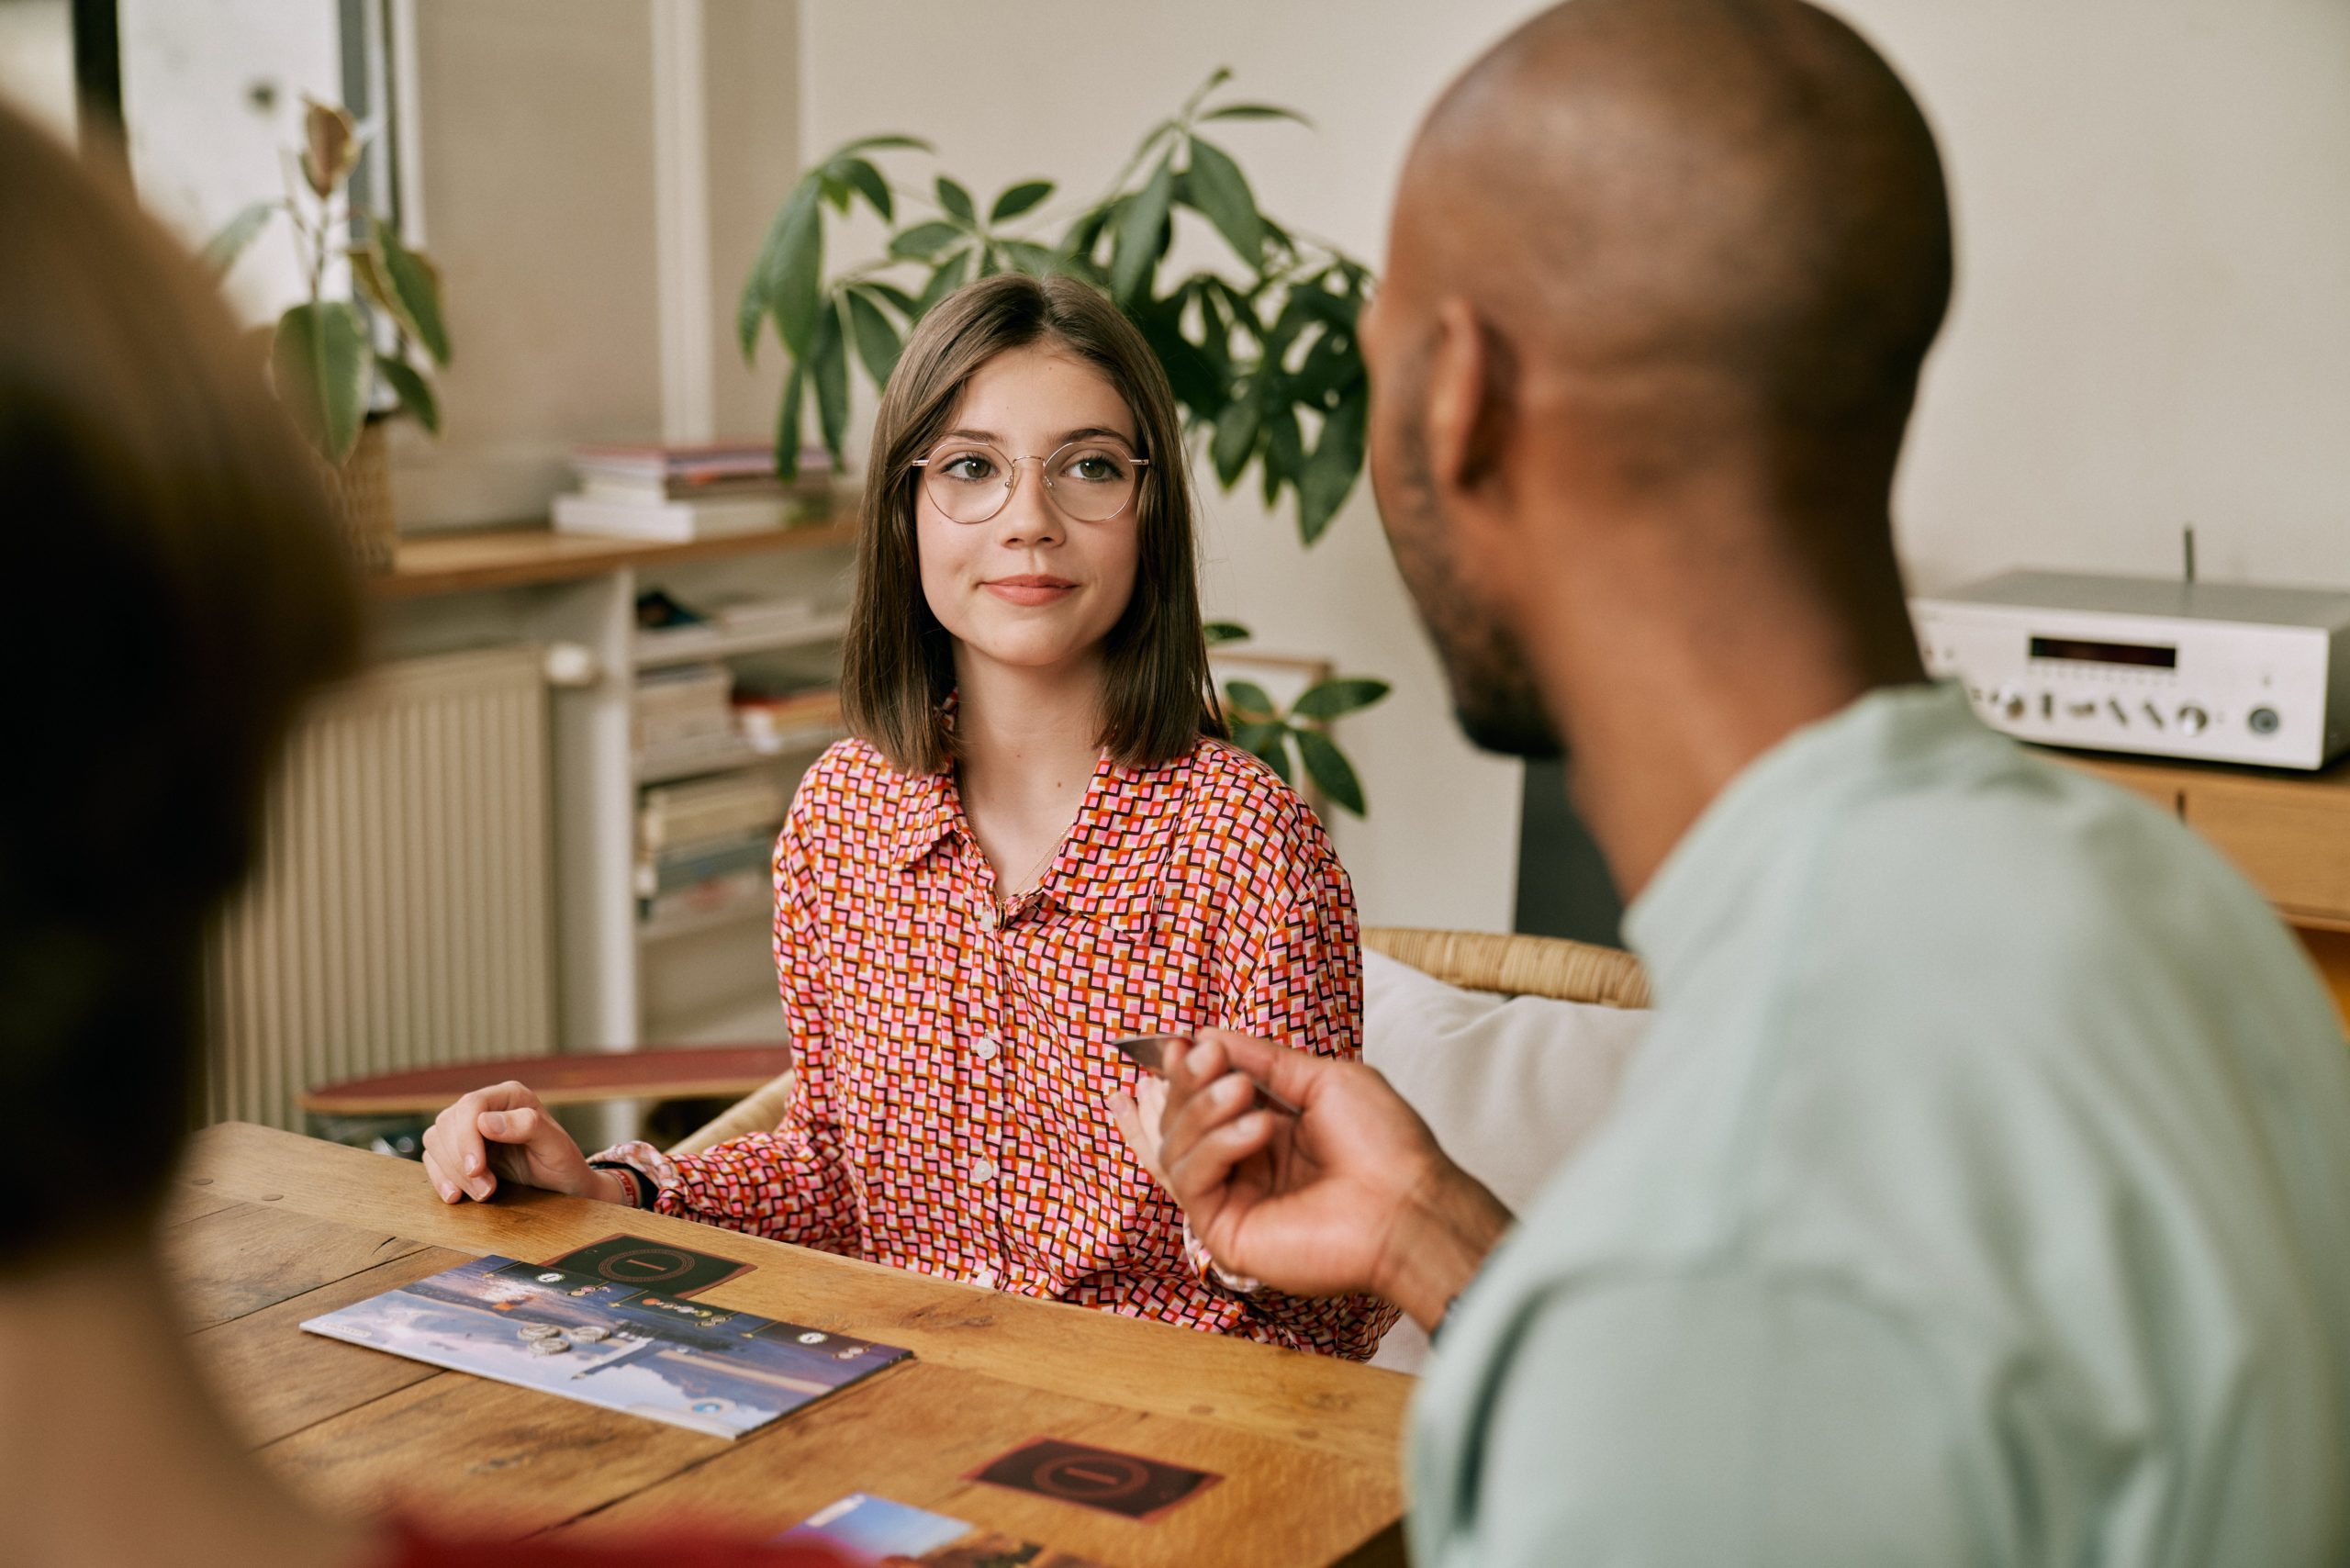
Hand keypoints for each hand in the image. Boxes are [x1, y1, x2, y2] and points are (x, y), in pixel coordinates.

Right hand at [419, 1081, 616, 1205]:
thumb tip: (486, 1121)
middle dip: (461, 1161)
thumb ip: (528, 1127)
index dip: (467, 1137)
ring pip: (436, 1140)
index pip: (471, 1105)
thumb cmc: (562, 1162)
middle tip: (486, 1191)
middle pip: (448, 1123)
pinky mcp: (458, 1150)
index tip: (477, 1169)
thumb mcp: (555, 1146)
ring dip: (451, 1172)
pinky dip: (440, 1178)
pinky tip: (455, 1196)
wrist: (561, 1186)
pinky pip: (434, 1158)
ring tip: (481, 1195)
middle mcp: (486, 1107)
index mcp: (510, 1096)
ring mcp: (468, 1128)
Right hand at [1110, 1031, 1513, 1327]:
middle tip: (1208, 1057)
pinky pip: (1190, 1180)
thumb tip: (1209, 1036)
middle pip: (1179, 1122)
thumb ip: (1264, 1060)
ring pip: (1175, 1148)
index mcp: (1266, 1132)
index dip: (1183, 1073)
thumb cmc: (1384, 1146)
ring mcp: (1232, 1200)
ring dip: (1203, 1110)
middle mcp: (1244, 1167)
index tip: (1177, 1043)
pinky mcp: (1224, 1233)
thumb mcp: (1324, 1080)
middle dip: (1188, 1083)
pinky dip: (1217, 1146)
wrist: (1408, 1205)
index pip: (1201, 1102)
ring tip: (1242, 1091)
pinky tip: (1257, 1130)